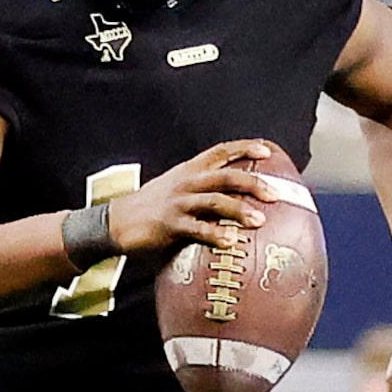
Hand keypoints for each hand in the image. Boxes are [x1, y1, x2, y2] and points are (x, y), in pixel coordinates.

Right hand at [106, 141, 277, 254]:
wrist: (115, 221)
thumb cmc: (153, 207)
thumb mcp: (178, 189)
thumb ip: (203, 190)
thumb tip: (237, 199)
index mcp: (190, 170)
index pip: (221, 152)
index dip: (245, 148)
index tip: (268, 151)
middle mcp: (187, 182)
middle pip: (225, 176)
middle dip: (253, 183)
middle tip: (276, 194)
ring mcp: (178, 202)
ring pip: (214, 201)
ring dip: (239, 210)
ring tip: (260, 221)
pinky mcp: (169, 224)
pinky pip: (196, 229)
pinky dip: (215, 234)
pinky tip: (230, 242)